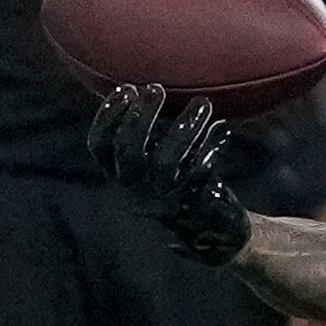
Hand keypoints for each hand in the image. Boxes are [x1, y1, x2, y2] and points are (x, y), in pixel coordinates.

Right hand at [89, 84, 249, 263]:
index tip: (125, 88)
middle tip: (157, 89)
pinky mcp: (195, 205)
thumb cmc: (179, 189)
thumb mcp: (153, 167)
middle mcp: (137, 190)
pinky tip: (225, 129)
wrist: (212, 236)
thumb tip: (143, 92)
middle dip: (141, 116)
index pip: (100, 146)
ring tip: (203, 104)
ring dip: (185, 128)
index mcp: (121, 179)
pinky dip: (213, 147)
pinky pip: (201, 173)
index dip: (107, 116)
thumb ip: (146, 138)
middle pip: (129, 151)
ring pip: (166, 162)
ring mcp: (165, 199)